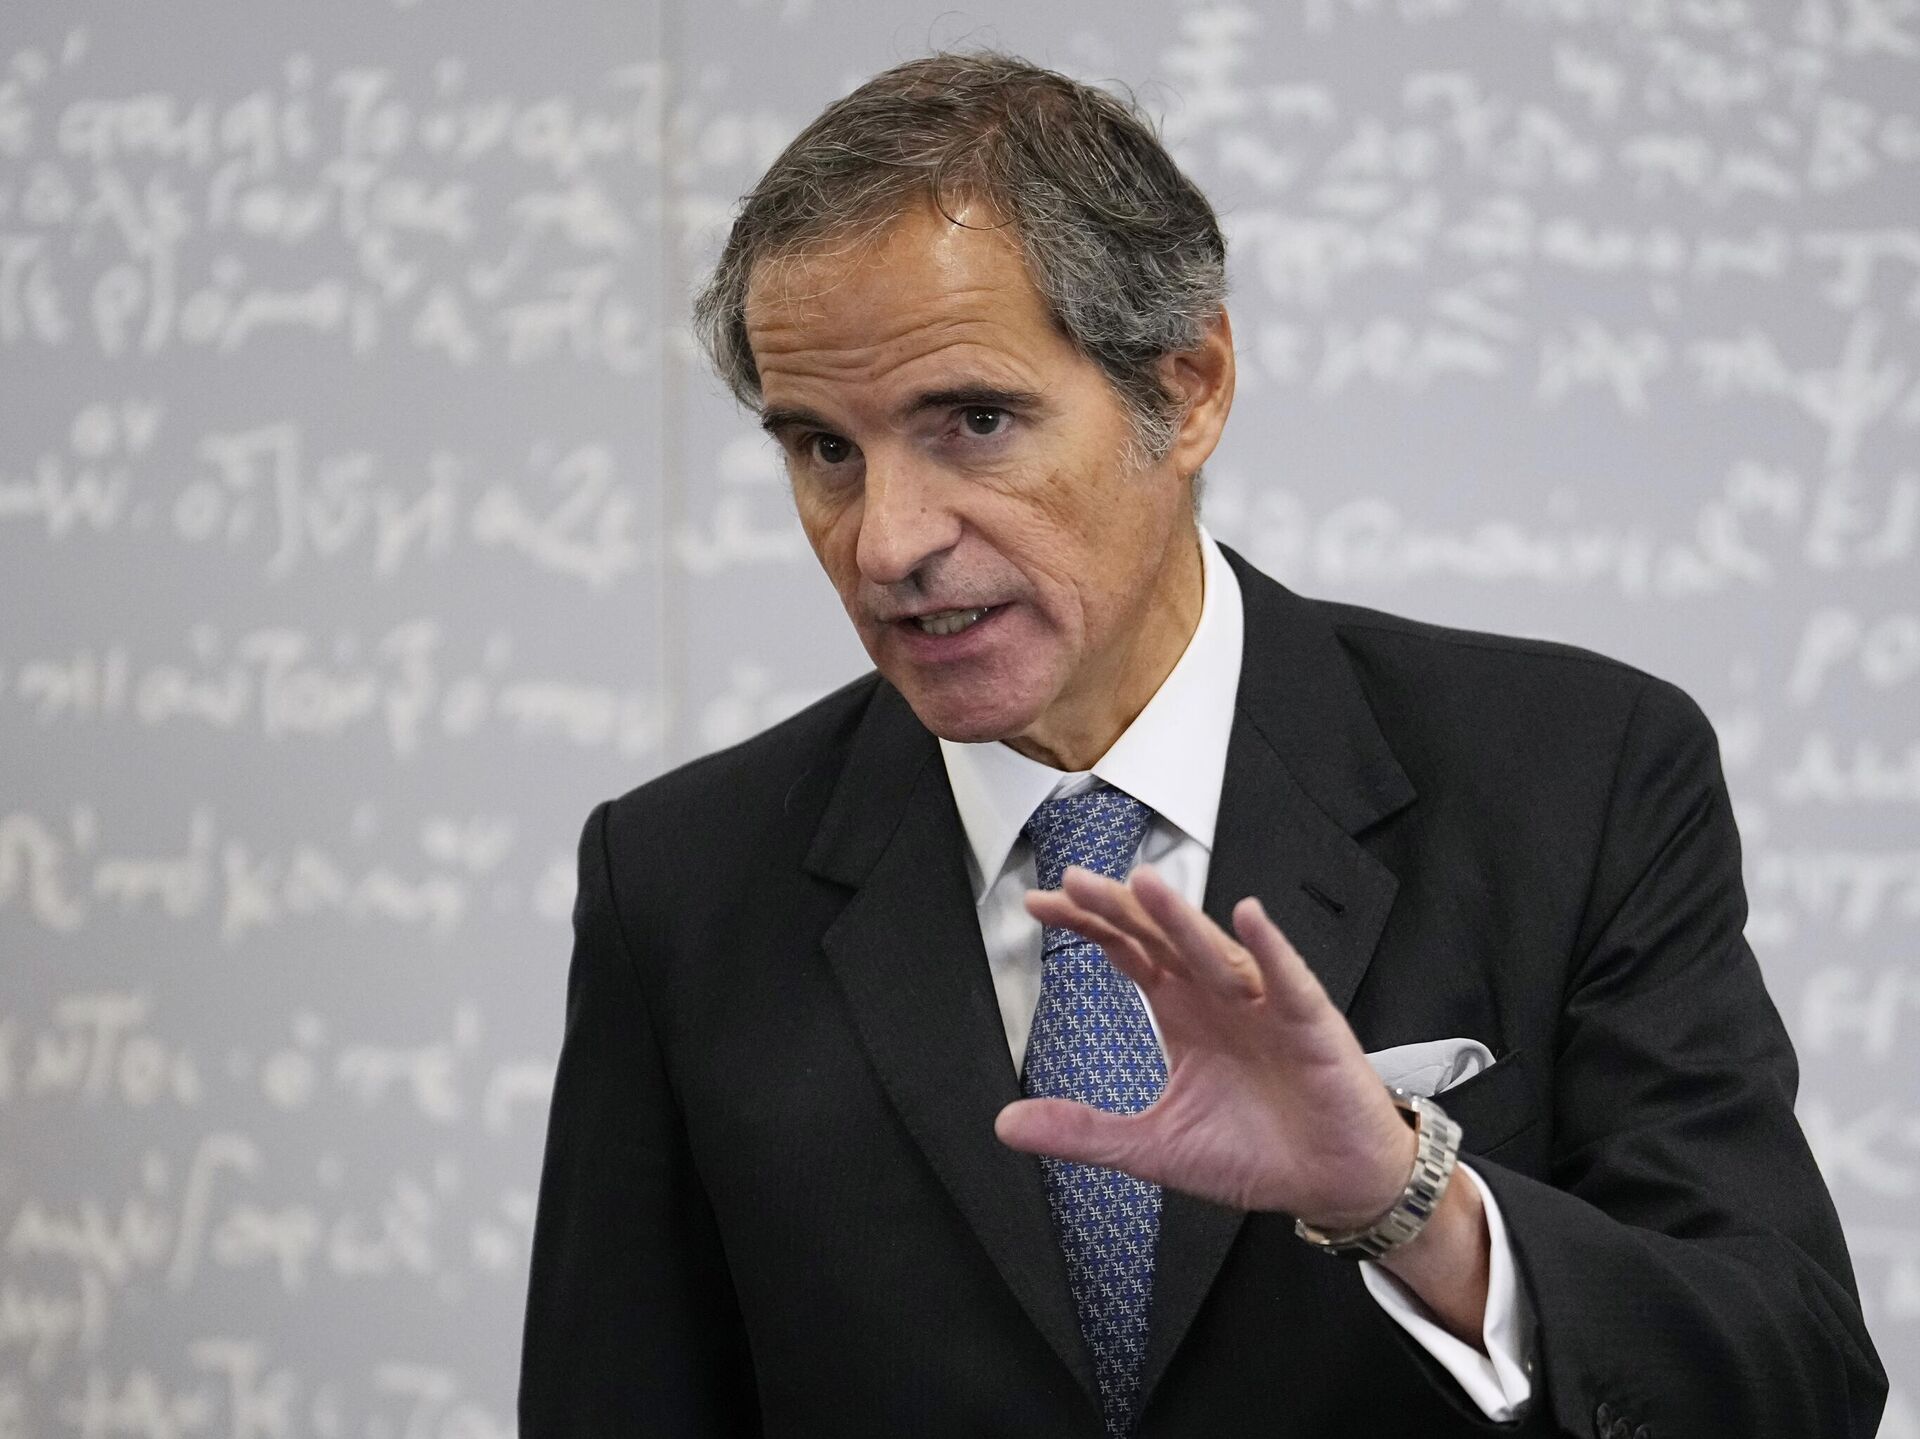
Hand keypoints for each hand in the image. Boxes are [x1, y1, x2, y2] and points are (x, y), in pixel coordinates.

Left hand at [994, 863, 1415, 1230]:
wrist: (1331, 1183)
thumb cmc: (1255, 1153)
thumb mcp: (1155, 1146)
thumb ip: (1084, 1132)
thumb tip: (1005, 1125)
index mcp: (1182, 1011)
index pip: (1127, 951)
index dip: (1087, 925)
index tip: (1038, 906)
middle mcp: (1218, 996)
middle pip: (1161, 938)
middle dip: (1119, 908)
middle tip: (1074, 882)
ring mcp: (1264, 1005)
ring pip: (1215, 951)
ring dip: (1180, 919)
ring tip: (1145, 886)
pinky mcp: (1311, 1026)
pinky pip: (1288, 981)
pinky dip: (1270, 949)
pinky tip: (1248, 918)